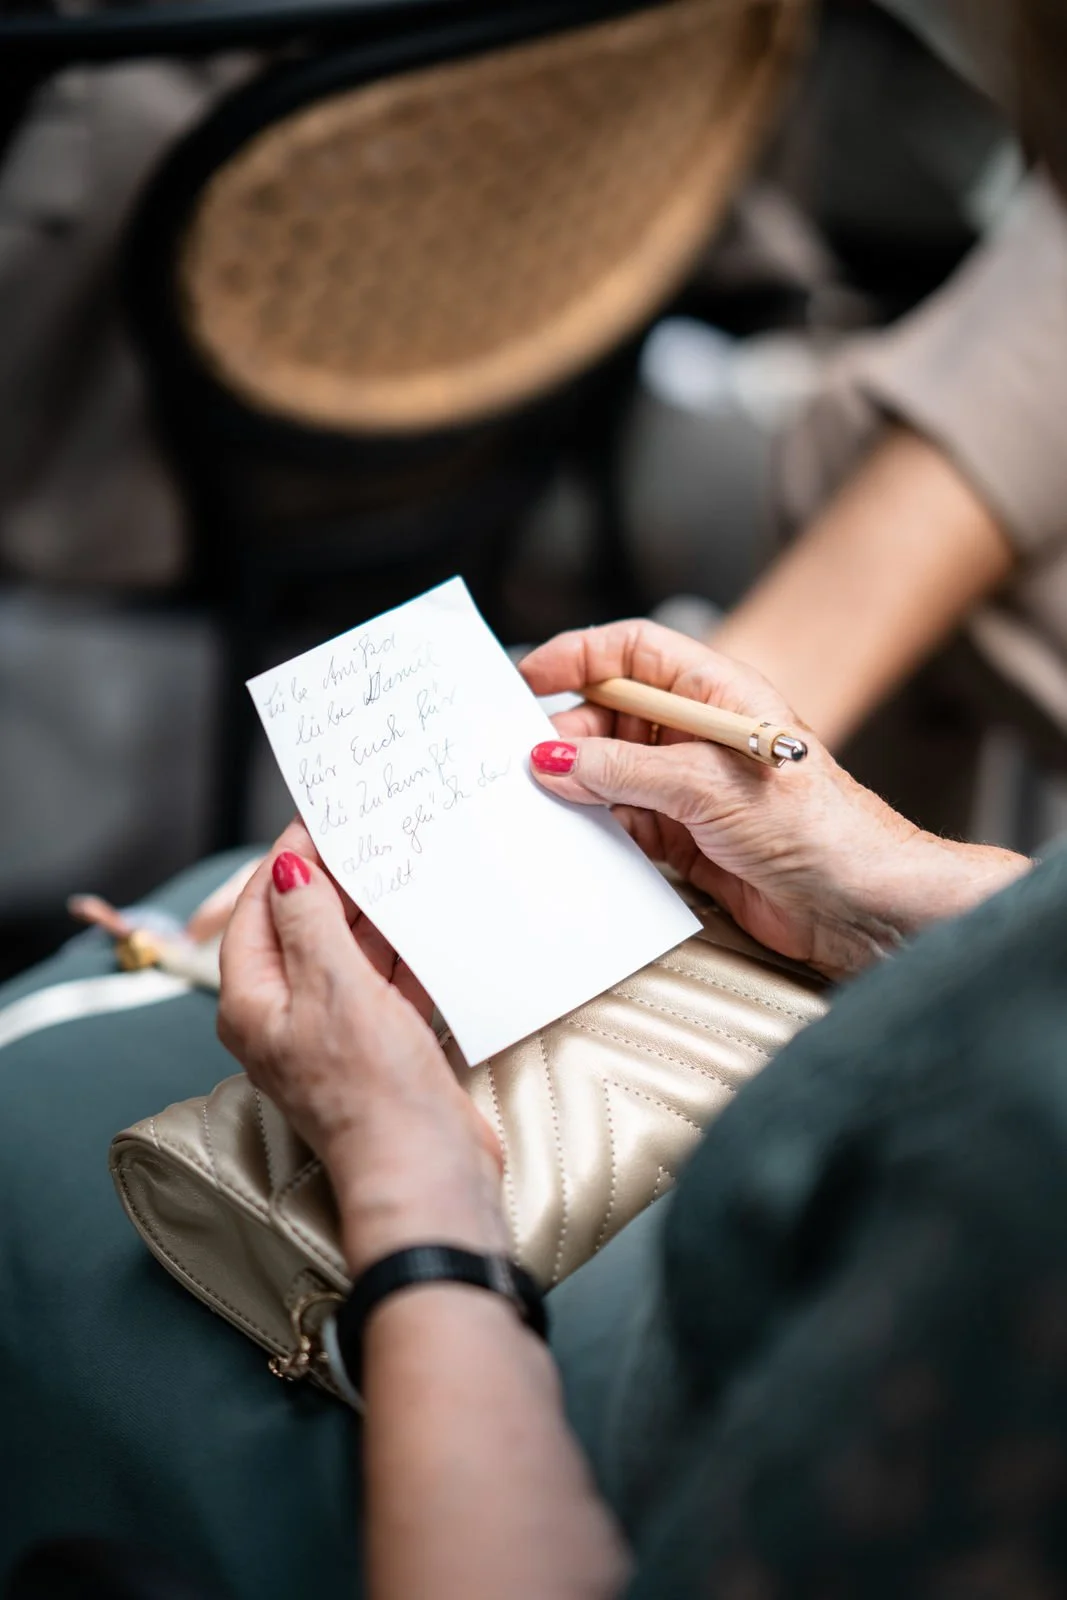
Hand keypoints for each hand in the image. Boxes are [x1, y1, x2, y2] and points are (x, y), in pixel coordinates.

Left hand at [218, 819, 505, 1273]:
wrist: (425, 1171)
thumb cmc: (370, 1092)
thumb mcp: (334, 987)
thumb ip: (310, 921)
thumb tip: (287, 869)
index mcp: (253, 1003)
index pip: (258, 911)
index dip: (285, 862)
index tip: (318, 822)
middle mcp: (287, 1017)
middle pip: (302, 928)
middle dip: (333, 883)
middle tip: (367, 837)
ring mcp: (335, 1033)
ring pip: (348, 953)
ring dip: (373, 914)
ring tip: (401, 867)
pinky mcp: (379, 1046)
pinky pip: (385, 982)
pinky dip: (404, 952)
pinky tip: (428, 923)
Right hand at [521, 622, 1028, 978]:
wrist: (857, 904)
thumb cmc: (815, 826)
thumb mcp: (704, 784)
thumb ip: (621, 768)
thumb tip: (552, 757)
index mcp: (714, 693)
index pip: (631, 652)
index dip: (577, 656)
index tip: (527, 678)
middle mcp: (697, 733)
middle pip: (608, 714)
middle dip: (566, 735)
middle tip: (526, 763)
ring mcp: (688, 786)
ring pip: (608, 772)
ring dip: (577, 789)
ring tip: (543, 806)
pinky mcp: (684, 837)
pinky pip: (621, 823)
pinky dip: (596, 831)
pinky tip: (576, 841)